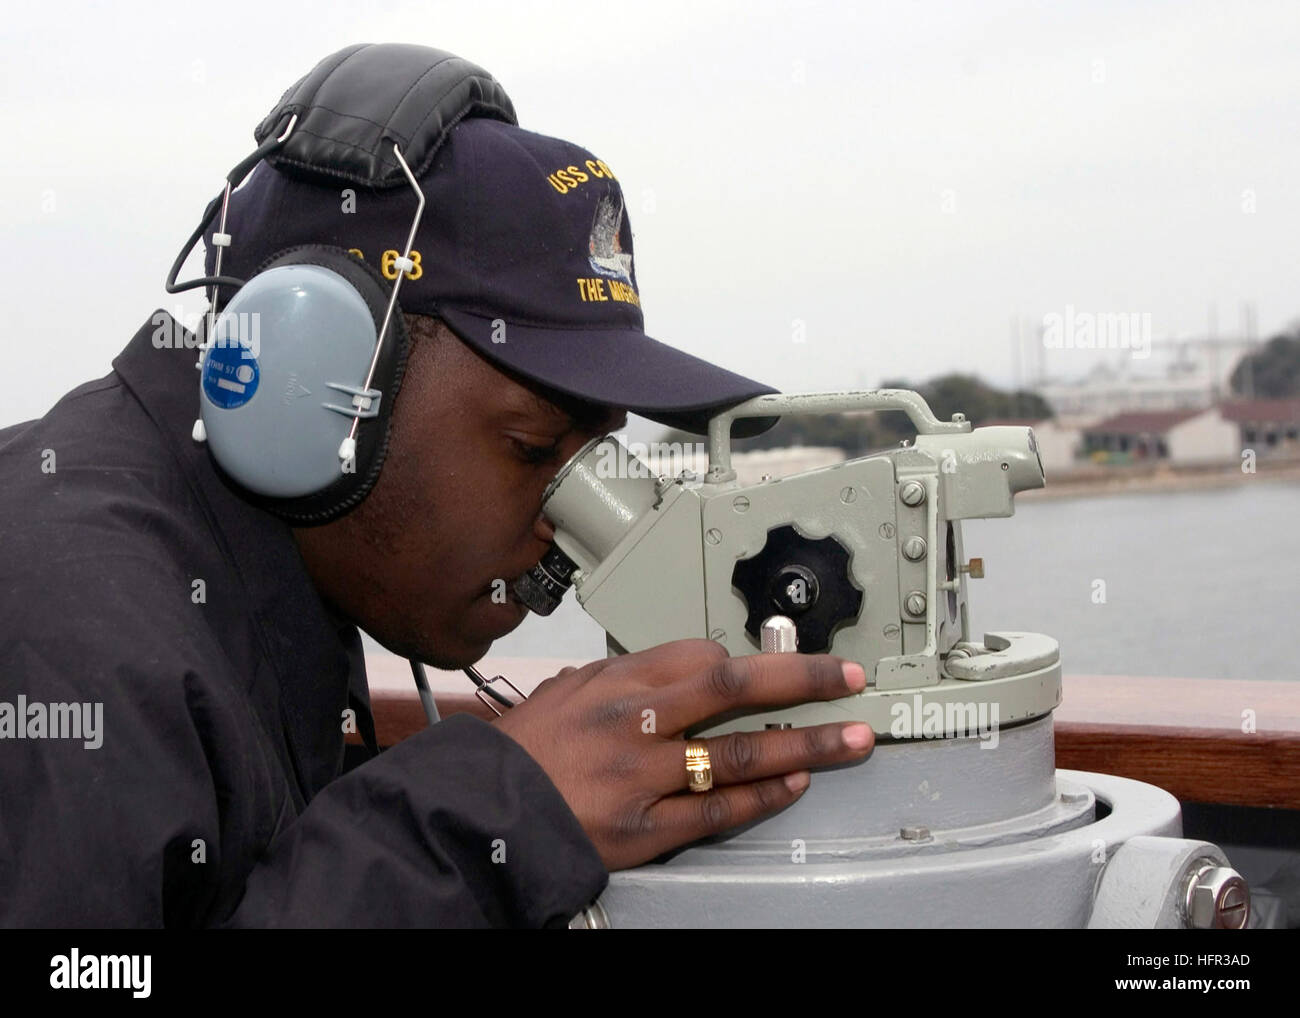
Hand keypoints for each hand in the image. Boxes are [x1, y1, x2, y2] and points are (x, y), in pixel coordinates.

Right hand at [492, 639, 872, 870]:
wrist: (480, 811)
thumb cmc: (525, 749)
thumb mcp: (572, 690)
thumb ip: (630, 680)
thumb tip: (684, 671)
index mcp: (618, 682)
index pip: (701, 654)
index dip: (749, 660)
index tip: (783, 665)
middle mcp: (634, 722)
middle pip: (733, 687)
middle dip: (802, 680)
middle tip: (849, 679)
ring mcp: (642, 777)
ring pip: (739, 753)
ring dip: (806, 745)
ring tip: (851, 739)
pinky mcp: (643, 830)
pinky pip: (717, 812)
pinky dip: (762, 796)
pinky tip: (795, 785)